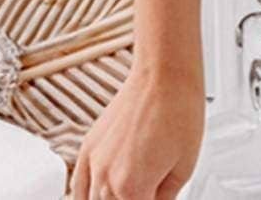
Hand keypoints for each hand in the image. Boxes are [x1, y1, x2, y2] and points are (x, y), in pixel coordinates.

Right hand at [69, 64, 205, 199]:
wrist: (164, 74)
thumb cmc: (179, 110)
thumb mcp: (184, 168)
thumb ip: (165, 199)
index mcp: (133, 190)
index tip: (156, 199)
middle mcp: (107, 179)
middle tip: (146, 194)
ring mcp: (94, 163)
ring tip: (126, 194)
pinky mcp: (88, 146)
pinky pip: (77, 186)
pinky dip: (83, 197)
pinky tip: (93, 198)